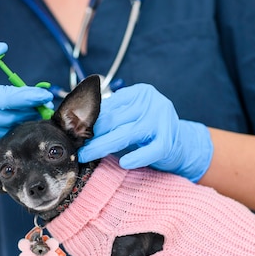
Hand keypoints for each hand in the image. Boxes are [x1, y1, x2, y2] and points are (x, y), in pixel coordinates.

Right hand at [0, 42, 52, 162]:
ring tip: (26, 111)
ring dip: (16, 123)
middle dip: (26, 110)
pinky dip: (1, 133)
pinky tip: (6, 122)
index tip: (44, 94)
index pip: (3, 98)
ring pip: (0, 132)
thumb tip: (3, 49)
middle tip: (40, 103)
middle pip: (6, 117)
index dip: (27, 97)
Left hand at [78, 83, 212, 181]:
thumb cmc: (147, 134)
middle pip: (114, 119)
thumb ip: (109, 118)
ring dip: (103, 146)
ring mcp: (162, 119)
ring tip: (87, 156)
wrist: (183, 145)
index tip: (72, 134)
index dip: (88, 122)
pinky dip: (136, 157)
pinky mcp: (170, 139)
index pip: (108, 106)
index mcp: (138, 92)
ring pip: (126, 134)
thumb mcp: (128, 119)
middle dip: (92, 135)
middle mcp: (151, 101)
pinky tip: (124, 163)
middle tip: (75, 147)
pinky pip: (150, 150)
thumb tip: (75, 125)